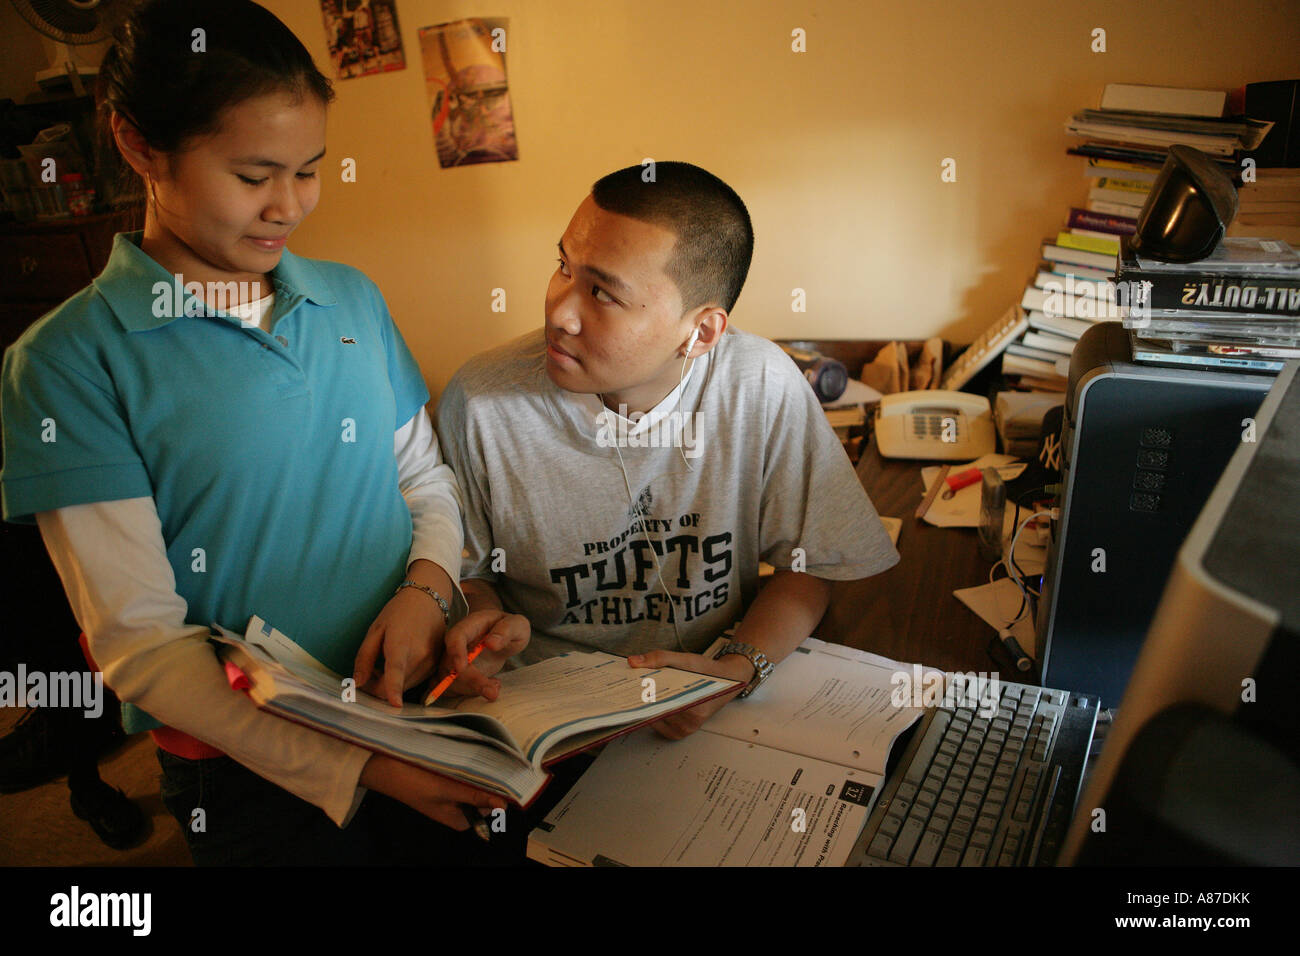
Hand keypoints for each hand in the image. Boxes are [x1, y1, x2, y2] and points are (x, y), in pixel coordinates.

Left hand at [354, 587, 445, 706]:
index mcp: (401, 644)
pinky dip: (404, 680)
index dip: (394, 689)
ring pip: (407, 686)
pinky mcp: (436, 665)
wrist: (428, 599)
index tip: (394, 705)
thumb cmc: (398, 612)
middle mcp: (420, 656)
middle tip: (371, 672)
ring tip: (384, 666)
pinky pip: (416, 681)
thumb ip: (365, 658)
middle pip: (398, 686)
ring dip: (392, 684)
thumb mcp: (375, 630)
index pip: (396, 671)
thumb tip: (358, 683)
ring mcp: (431, 661)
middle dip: (380, 687)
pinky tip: (400, 665)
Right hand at [359, 753, 506, 830]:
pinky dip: (466, 764)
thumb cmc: (412, 781)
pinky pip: (465, 773)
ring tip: (470, 754)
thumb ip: (475, 796)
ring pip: (476, 780)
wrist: (383, 765)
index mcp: (462, 819)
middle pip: (486, 791)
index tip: (504, 768)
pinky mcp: (446, 781)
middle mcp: (460, 809)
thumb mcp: (447, 789)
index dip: (500, 787)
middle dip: (487, 776)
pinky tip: (462, 752)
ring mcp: (453, 795)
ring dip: (477, 767)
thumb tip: (504, 806)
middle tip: (483, 757)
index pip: (493, 804)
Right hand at [439, 610, 529, 700]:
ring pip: (453, 678)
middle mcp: (459, 642)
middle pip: (451, 662)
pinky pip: (457, 687)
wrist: (504, 637)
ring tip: (495, 689)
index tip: (461, 668)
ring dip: (473, 689)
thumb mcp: (517, 625)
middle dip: (470, 680)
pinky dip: (472, 692)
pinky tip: (491, 687)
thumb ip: (507, 630)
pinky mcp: (459, 672)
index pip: (455, 636)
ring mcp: (456, 658)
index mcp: (472, 625)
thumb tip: (491, 643)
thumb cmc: (511, 628)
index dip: (455, 651)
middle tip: (492, 692)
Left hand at [626, 649, 752, 739]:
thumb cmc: (708, 671)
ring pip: (656, 720)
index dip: (640, 698)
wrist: (728, 680)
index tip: (627, 689)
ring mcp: (685, 730)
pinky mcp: (681, 732)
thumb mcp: (685, 660)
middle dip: (641, 701)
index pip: (657, 707)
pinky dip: (653, 713)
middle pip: (655, 714)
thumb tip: (633, 662)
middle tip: (627, 688)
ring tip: (636, 692)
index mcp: (692, 709)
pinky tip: (649, 701)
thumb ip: (659, 659)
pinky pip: (660, 725)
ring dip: (646, 707)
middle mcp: (689, 724)